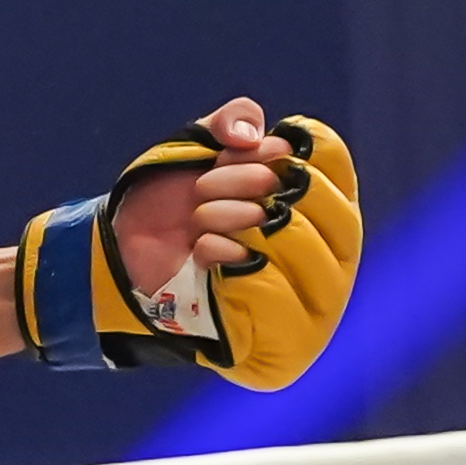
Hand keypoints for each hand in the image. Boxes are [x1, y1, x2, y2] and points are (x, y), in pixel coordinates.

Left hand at [18, 105, 363, 387]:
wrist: (130, 269)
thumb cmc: (175, 210)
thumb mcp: (200, 149)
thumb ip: (232, 120)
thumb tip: (250, 136)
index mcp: (327, 206)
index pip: (331, 161)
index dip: (282, 147)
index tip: (235, 152)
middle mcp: (336, 253)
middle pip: (313, 198)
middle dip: (249, 183)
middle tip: (204, 192)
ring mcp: (319, 301)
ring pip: (295, 242)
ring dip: (236, 224)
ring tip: (202, 226)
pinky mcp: (291, 344)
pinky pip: (272, 294)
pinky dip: (231, 266)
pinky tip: (206, 258)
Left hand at [111, 96, 295, 289]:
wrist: (131, 242)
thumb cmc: (167, 190)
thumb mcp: (194, 140)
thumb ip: (231, 118)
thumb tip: (248, 137)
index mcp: (280, 173)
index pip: (293, 153)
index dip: (253, 153)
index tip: (222, 157)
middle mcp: (286, 211)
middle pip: (279, 183)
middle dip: (230, 179)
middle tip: (201, 189)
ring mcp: (273, 249)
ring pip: (266, 221)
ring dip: (217, 213)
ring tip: (197, 221)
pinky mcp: (254, 282)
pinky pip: (246, 257)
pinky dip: (212, 247)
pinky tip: (199, 249)